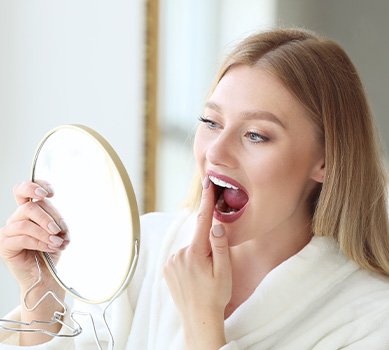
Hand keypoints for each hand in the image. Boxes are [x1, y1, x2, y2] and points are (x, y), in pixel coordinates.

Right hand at [0, 181, 68, 289]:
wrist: (45, 274)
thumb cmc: (51, 250)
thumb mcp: (59, 232)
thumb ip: (56, 221)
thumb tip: (57, 223)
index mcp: (30, 210)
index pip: (24, 190)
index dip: (35, 186)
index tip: (51, 194)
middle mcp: (17, 217)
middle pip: (30, 207)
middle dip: (49, 217)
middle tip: (59, 230)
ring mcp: (9, 230)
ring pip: (26, 222)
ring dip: (46, 233)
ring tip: (58, 242)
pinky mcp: (5, 244)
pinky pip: (23, 237)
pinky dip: (41, 242)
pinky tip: (52, 247)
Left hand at [164, 177, 231, 348]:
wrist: (198, 318)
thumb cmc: (215, 296)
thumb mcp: (224, 272)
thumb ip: (220, 246)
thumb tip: (216, 224)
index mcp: (195, 253)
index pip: (202, 221)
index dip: (206, 201)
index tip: (208, 183)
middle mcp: (179, 254)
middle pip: (198, 238)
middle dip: (208, 245)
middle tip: (214, 267)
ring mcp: (171, 261)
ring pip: (190, 248)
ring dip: (198, 255)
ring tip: (203, 276)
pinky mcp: (166, 268)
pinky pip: (181, 257)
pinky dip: (189, 260)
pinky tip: (194, 277)